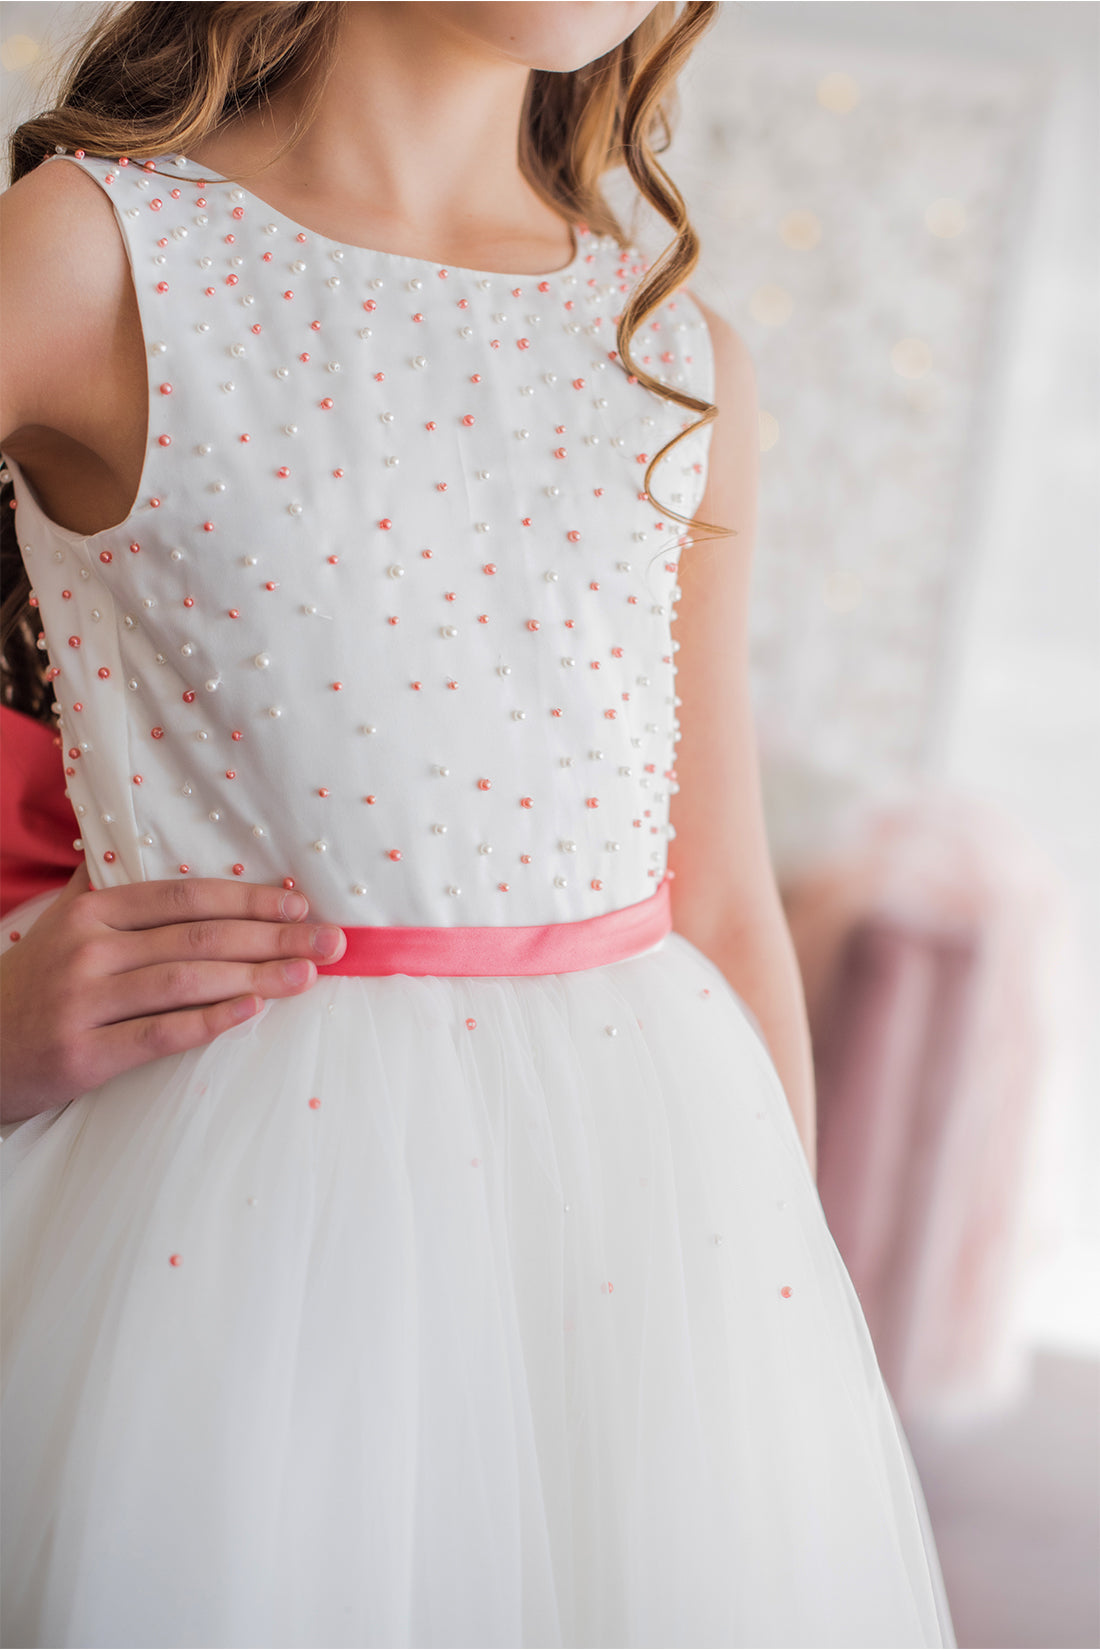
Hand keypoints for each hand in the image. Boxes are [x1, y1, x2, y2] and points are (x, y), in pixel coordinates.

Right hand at [0, 864, 346, 1122]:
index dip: (247, 898)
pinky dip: (210, 1021)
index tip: (299, 903)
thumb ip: (110, 887)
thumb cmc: (34, 985)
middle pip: (197, 937)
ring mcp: (84, 1003)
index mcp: (92, 912)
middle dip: (272, 936)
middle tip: (330, 940)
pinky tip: (252, 1011)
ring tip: (306, 975)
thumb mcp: (62, 925)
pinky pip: (160, 1033)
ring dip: (255, 976)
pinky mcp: (84, 1054)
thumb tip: (150, 838)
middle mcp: (88, 951)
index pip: (184, 897)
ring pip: (186, 982)